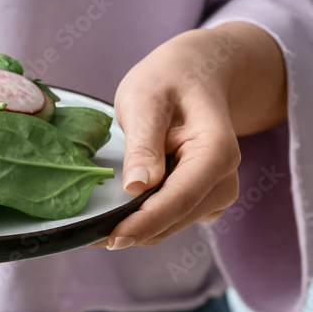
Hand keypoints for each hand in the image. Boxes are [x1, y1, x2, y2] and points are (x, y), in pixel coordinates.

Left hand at [92, 22, 287, 249]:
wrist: (196, 73)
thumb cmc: (169, 80)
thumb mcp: (146, 100)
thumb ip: (143, 143)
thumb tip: (136, 187)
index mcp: (216, 151)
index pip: (180, 197)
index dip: (145, 222)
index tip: (112, 237)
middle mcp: (225, 178)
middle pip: (177, 217)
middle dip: (135, 230)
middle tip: (87, 236)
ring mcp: (217, 191)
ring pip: (173, 224)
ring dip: (138, 229)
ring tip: (94, 228)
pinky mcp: (203, 198)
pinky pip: (172, 219)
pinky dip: (145, 221)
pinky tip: (116, 215)